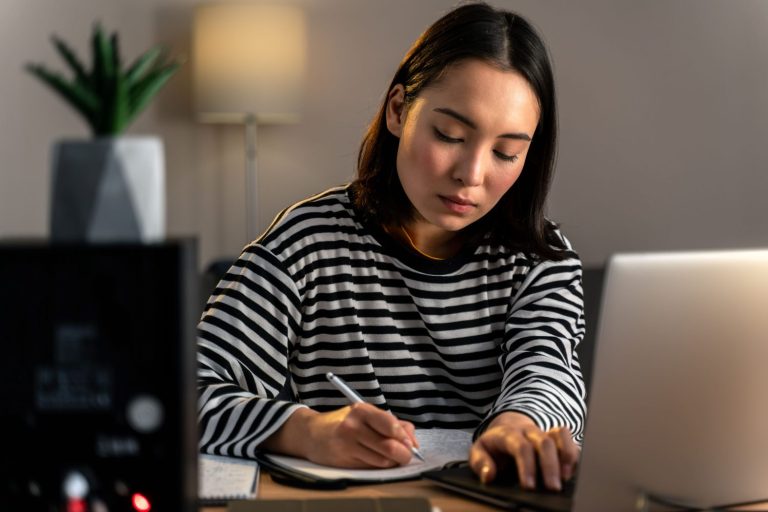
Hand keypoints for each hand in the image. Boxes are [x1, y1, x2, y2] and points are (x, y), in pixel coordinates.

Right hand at [263, 403, 418, 467]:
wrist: (311, 433)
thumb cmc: (344, 422)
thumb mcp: (365, 414)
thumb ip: (390, 422)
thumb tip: (411, 438)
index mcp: (361, 410)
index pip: (390, 424)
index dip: (405, 437)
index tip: (411, 443)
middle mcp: (353, 427)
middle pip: (389, 446)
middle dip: (404, 454)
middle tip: (407, 455)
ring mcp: (347, 445)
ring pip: (382, 461)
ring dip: (392, 462)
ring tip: (391, 457)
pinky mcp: (344, 461)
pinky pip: (371, 467)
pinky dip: (379, 466)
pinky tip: (376, 460)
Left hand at [469, 412, 578, 490]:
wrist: (505, 427)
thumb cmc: (494, 445)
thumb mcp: (479, 451)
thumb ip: (480, 462)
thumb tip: (488, 475)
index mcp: (508, 434)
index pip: (521, 447)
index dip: (527, 466)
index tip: (529, 487)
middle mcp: (528, 431)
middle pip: (544, 442)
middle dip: (550, 466)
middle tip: (552, 488)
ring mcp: (543, 431)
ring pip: (559, 436)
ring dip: (566, 456)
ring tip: (566, 478)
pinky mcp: (555, 437)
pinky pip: (568, 438)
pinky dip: (572, 453)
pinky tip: (571, 471)